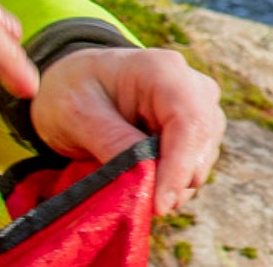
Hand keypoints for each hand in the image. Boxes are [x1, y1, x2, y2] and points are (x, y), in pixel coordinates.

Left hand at [30, 47, 224, 214]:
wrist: (71, 84)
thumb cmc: (71, 90)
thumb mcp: (76, 113)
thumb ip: (112, 142)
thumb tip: (149, 181)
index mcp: (161, 69)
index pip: (188, 122)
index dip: (179, 167)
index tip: (158, 204)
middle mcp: (191, 85)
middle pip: (201, 145)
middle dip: (174, 179)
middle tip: (137, 195)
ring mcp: (199, 108)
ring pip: (201, 161)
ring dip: (171, 181)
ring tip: (130, 176)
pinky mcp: (197, 131)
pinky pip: (195, 167)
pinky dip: (171, 179)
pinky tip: (142, 172)